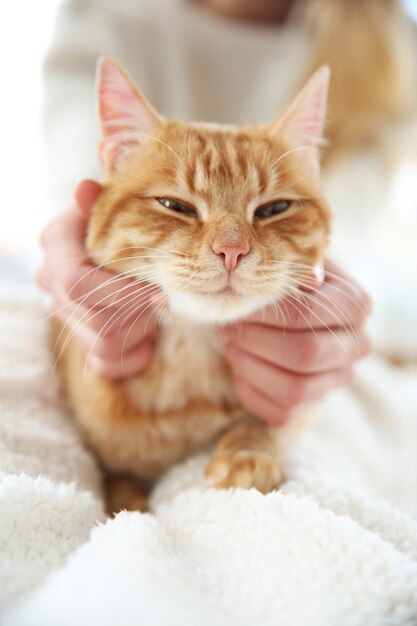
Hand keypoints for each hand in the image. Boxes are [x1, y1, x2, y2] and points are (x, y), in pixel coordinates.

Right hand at [37, 180, 157, 379]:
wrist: (115, 242)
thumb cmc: (121, 219)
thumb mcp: (115, 204)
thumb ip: (102, 200)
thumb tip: (85, 190)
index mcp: (56, 245)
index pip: (76, 283)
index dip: (122, 293)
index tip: (158, 291)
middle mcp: (51, 281)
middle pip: (96, 320)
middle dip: (137, 313)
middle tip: (161, 298)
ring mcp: (64, 314)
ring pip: (104, 344)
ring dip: (139, 330)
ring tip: (152, 309)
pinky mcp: (79, 339)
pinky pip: (105, 366)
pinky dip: (134, 355)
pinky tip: (147, 335)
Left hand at [220, 261, 371, 424]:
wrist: (292, 313)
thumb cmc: (288, 282)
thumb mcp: (292, 264)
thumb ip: (293, 267)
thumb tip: (308, 278)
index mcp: (356, 304)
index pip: (307, 315)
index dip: (264, 315)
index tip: (237, 307)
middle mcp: (356, 345)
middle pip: (304, 355)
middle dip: (255, 342)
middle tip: (228, 329)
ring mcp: (337, 379)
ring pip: (294, 390)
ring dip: (250, 367)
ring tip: (231, 346)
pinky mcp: (313, 405)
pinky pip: (280, 412)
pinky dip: (251, 390)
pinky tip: (241, 367)